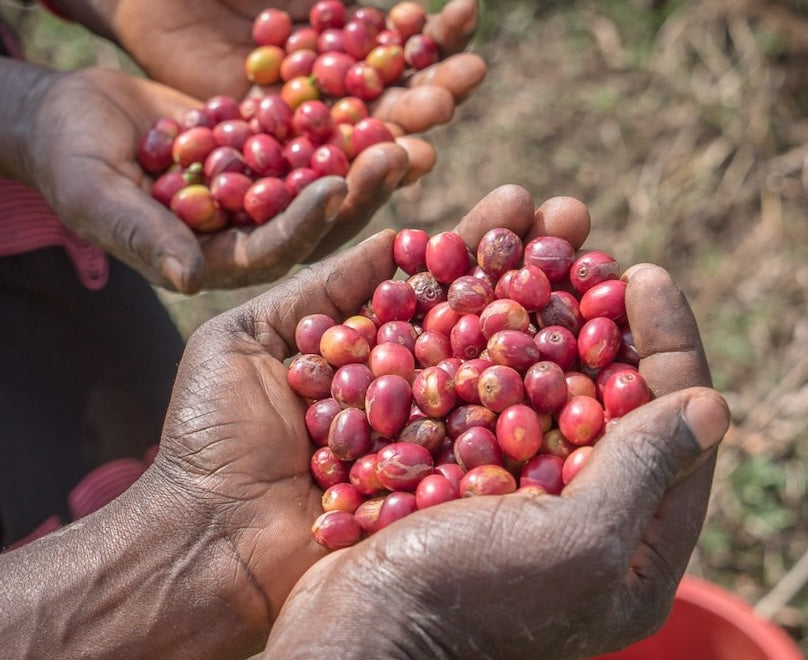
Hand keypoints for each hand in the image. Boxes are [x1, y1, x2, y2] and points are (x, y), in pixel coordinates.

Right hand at [100, 0, 485, 266]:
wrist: (69, 114)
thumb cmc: (70, 162)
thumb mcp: (96, 195)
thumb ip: (141, 232)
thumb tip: (186, 275)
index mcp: (227, 254)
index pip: (276, 247)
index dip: (305, 222)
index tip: (337, 189)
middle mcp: (264, 222)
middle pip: (327, 207)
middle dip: (369, 179)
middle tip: (414, 147)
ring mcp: (279, 179)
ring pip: (341, 157)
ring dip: (389, 129)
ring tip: (435, 96)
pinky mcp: (284, 135)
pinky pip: (329, 112)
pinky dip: (364, 89)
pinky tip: (404, 59)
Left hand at [144, 185, 589, 644]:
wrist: (209, 543)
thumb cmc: (210, 438)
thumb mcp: (246, 337)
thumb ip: (321, 288)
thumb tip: (396, 237)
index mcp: (368, 350)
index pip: (431, 283)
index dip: (474, 242)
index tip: (522, 199)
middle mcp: (411, 390)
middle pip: (477, 318)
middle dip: (529, 265)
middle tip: (577, 213)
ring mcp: (433, 438)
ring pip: (499, 370)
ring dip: (551, 316)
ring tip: (598, 257)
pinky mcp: (446, 487)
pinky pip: (499, 440)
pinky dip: (543, 396)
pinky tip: (591, 347)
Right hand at [258, 185, 730, 657]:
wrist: (356, 639)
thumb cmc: (467, 603)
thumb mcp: (577, 548)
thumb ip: (646, 474)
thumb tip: (710, 403)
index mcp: (628, 542)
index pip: (671, 423)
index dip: (667, 340)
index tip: (643, 271)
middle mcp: (571, 505)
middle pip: (598, 382)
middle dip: (589, 300)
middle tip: (578, 227)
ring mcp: (505, 481)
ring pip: (528, 370)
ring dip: (526, 297)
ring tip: (518, 228)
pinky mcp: (447, 465)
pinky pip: (467, 383)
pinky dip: (465, 328)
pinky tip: (458, 281)